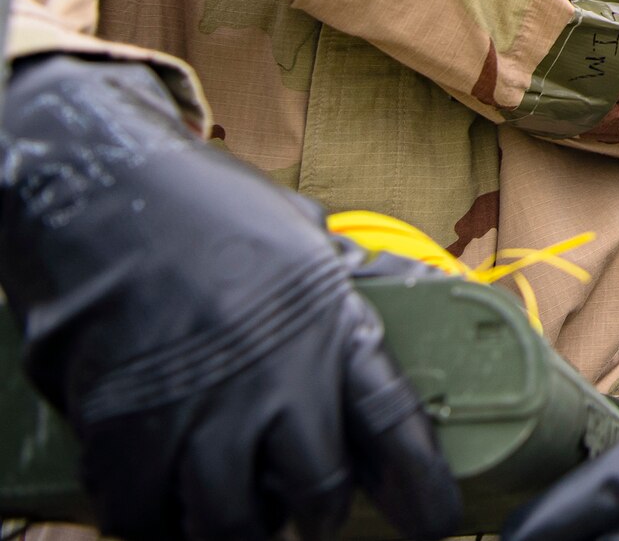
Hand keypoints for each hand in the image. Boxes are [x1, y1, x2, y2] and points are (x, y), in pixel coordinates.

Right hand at [0, 54, 461, 540]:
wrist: (101, 193)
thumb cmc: (208, 207)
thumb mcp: (302, 236)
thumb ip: (352, 282)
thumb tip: (419, 294)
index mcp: (332, 325)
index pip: (395, 423)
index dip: (422, 483)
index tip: (436, 521)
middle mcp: (276, 377)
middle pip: (316, 492)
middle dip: (316, 511)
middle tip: (305, 505)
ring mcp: (200, 410)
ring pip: (232, 522)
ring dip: (237, 523)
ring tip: (235, 501)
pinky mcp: (124, 432)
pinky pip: (145, 516)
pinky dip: (156, 518)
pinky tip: (165, 495)